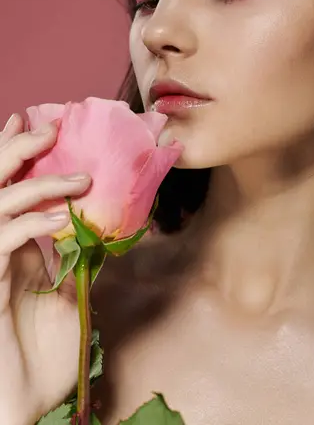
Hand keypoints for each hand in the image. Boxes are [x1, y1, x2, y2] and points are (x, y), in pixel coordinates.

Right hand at [0, 114, 90, 423]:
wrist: (17, 412)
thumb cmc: (38, 362)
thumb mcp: (65, 303)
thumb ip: (73, 268)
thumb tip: (95, 236)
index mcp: (10, 251)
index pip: (9, 192)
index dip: (17, 157)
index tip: (38, 125)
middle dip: (14, 151)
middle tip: (46, 126)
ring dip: (36, 184)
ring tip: (79, 177)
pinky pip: (2, 239)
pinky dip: (32, 222)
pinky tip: (61, 218)